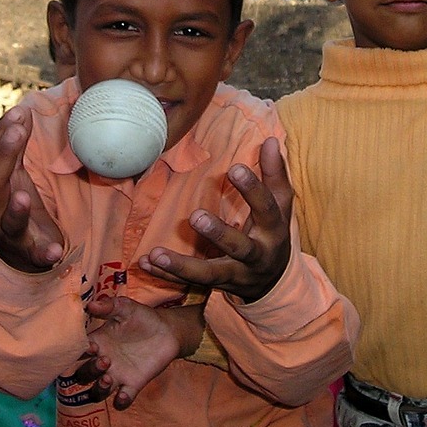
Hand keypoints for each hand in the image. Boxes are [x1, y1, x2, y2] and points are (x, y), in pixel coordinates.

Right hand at [0, 105, 63, 272]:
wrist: (20, 252)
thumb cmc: (14, 204)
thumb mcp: (15, 174)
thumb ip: (16, 147)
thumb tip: (23, 111)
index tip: (18, 112)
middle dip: (3, 156)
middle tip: (18, 131)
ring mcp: (8, 233)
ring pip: (7, 221)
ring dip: (15, 209)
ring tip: (24, 196)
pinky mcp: (29, 253)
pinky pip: (35, 255)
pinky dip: (44, 254)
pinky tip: (55, 251)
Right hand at [73, 297, 196, 409]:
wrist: (167, 330)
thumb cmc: (142, 317)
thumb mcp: (126, 308)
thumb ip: (109, 306)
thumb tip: (90, 305)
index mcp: (98, 343)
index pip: (78, 352)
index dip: (79, 352)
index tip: (90, 346)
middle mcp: (103, 362)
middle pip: (84, 374)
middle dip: (90, 371)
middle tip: (105, 360)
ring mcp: (117, 375)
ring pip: (98, 391)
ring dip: (99, 389)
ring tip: (108, 378)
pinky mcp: (133, 384)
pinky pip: (122, 399)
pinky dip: (121, 401)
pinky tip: (123, 395)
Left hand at [139, 137, 292, 302]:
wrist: (272, 283)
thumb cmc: (271, 233)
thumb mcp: (280, 206)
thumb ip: (274, 174)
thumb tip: (271, 140)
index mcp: (274, 231)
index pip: (266, 208)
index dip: (252, 189)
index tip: (234, 168)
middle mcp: (256, 257)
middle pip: (239, 247)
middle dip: (218, 234)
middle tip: (194, 216)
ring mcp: (235, 275)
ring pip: (209, 274)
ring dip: (182, 266)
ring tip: (157, 253)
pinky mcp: (216, 286)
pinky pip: (189, 283)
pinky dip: (166, 275)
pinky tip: (146, 262)